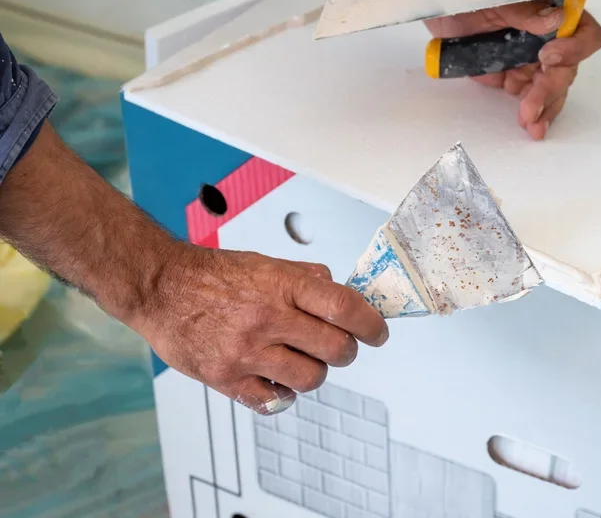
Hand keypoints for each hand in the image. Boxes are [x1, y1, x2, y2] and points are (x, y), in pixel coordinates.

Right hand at [132, 244, 388, 414]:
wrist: (159, 287)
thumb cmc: (211, 275)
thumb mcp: (265, 263)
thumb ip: (304, 278)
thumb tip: (341, 292)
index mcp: (281, 285)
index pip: (344, 308)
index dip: (370, 324)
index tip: (378, 333)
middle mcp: (267, 318)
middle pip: (335, 349)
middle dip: (346, 352)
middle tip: (339, 348)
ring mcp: (246, 351)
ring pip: (310, 378)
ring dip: (315, 373)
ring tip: (300, 360)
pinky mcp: (225, 378)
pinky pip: (273, 401)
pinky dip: (281, 393)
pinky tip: (274, 378)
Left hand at [426, 0, 600, 139]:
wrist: (438, 6)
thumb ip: (523, 7)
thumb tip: (556, 20)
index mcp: (551, 10)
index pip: (583, 30)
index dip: (574, 47)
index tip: (547, 57)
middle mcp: (549, 36)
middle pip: (566, 68)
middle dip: (551, 90)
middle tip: (531, 108)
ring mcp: (532, 59)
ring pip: (552, 88)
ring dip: (545, 107)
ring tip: (532, 126)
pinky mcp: (514, 77)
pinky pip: (530, 97)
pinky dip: (532, 112)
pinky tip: (527, 123)